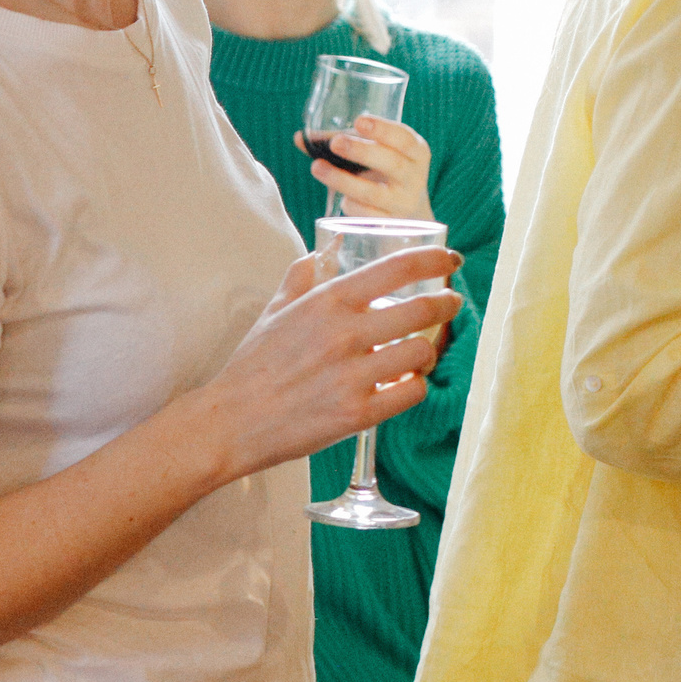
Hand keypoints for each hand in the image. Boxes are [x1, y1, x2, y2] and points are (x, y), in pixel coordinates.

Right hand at [179, 244, 464, 481]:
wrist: (229, 423)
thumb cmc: (250, 368)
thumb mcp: (272, 314)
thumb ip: (298, 283)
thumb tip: (313, 257)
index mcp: (326, 302)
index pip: (399, 268)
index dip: (436, 261)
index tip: (451, 262)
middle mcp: (345, 334)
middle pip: (424, 309)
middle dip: (446, 305)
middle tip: (448, 306)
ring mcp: (353, 375)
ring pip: (422, 353)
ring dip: (427, 352)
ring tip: (419, 354)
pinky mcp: (358, 413)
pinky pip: (411, 393)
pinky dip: (414, 387)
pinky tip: (403, 385)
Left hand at [298, 114, 435, 221]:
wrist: (408, 216)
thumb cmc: (384, 175)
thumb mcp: (375, 155)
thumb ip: (342, 143)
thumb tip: (301, 138)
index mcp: (416, 153)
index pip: (404, 139)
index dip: (383, 129)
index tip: (359, 121)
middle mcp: (413, 177)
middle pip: (391, 163)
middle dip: (361, 152)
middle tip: (335, 143)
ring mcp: (403, 203)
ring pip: (373, 193)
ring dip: (343, 180)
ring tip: (317, 167)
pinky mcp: (390, 225)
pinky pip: (366, 215)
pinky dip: (350, 206)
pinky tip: (342, 201)